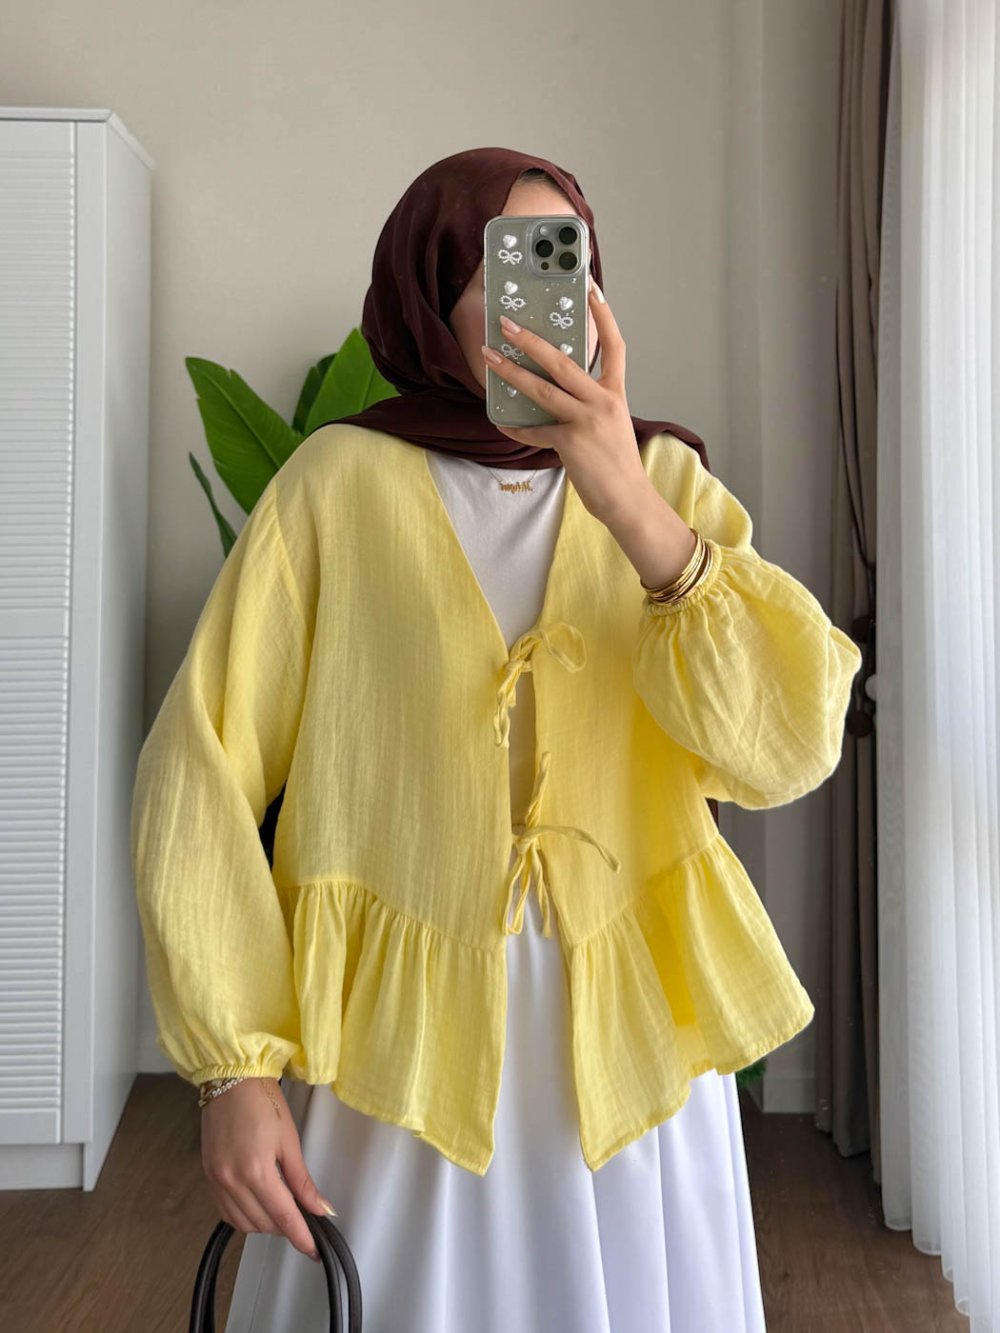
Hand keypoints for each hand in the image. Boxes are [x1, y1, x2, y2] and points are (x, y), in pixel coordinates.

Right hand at [200, 1076, 334, 1263]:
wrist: (231, 1079)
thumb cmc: (263, 1101)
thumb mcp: (289, 1140)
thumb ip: (303, 1181)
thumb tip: (321, 1208)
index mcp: (255, 1171)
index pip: (283, 1217)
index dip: (301, 1238)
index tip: (315, 1251)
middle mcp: (231, 1181)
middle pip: (262, 1224)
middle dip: (286, 1228)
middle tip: (304, 1220)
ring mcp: (216, 1180)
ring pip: (243, 1223)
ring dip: (265, 1225)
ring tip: (283, 1211)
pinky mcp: (208, 1176)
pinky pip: (227, 1212)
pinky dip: (245, 1216)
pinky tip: (259, 1204)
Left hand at [480, 281, 650, 523]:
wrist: (627, 499)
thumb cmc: (616, 464)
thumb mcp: (611, 424)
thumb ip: (589, 402)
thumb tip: (554, 387)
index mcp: (615, 393)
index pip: (614, 345)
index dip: (603, 314)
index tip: (590, 287)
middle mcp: (603, 401)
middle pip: (563, 360)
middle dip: (532, 339)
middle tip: (507, 323)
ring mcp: (586, 421)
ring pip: (542, 388)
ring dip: (511, 371)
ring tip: (489, 356)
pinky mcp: (570, 442)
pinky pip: (534, 431)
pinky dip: (515, 427)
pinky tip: (500, 422)